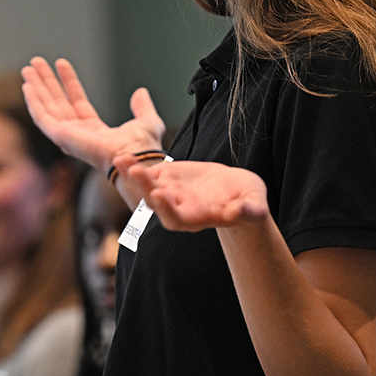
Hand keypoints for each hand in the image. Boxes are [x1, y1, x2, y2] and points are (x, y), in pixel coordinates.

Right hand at [20, 57, 164, 172]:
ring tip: (28, 68)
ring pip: (46, 107)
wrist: (135, 154)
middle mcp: (77, 133)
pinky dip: (33, 101)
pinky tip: (27, 86)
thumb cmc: (142, 146)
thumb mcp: (146, 120)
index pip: (76, 100)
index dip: (68, 81)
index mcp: (94, 130)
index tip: (61, 64)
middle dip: (45, 82)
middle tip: (36, 63)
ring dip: (36, 87)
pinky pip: (41, 117)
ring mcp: (67, 135)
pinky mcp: (60, 136)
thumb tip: (141, 92)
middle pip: (56, 102)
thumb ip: (142, 107)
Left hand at [122, 158, 268, 231]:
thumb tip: (241, 212)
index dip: (167, 208)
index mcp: (199, 218)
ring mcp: (172, 193)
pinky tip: (124, 156)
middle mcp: (180, 208)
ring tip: (121, 160)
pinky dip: (135, 166)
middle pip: (157, 203)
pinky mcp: (169, 179)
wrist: (238, 193)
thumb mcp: (254, 203)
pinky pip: (149, 174)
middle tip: (134, 171)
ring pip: (148, 187)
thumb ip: (249, 210)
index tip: (158, 195)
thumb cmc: (249, 201)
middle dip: (145, 188)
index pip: (178, 217)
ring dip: (134, 175)